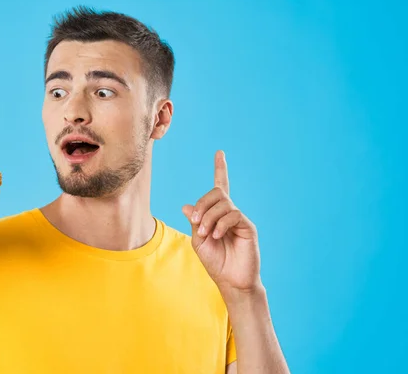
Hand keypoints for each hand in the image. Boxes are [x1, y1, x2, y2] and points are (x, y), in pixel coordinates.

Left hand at [183, 151, 260, 294]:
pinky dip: (219, 224)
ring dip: (208, 217)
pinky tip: (215, 236)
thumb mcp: (198, 241)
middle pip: (216, 193)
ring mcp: (240, 219)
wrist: (231, 281)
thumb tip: (186, 206)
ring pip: (223, 203)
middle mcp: (230, 213)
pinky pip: (233, 215)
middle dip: (202, 204)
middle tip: (196, 222)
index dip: (220, 169)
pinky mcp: (248, 227)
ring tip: (204, 233)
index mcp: (217, 214)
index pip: (220, 187)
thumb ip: (194, 222)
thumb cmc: (216, 262)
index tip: (220, 153)